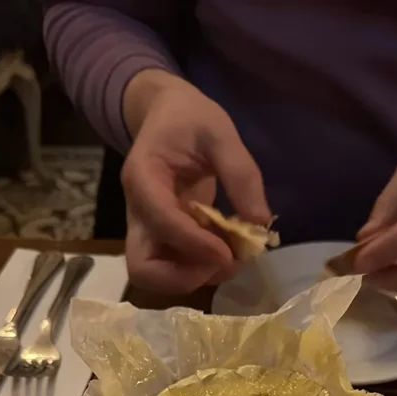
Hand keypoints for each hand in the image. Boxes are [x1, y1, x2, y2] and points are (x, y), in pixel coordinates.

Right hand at [121, 70, 269, 292]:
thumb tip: (260, 222)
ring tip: (232, 256)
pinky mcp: (160, 240)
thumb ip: (240, 172)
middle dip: (184, 277)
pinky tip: (226, 250)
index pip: (160, 221)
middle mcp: (136, 212)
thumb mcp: (219, 131)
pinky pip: (173, 270)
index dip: (194, 244)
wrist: (167, 117)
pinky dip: (200, 270)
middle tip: (224, 262)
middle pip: (142, 269)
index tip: (229, 253)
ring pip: (156, 277)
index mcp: (142, 177)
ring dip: (196, 277)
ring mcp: (146, 230)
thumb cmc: (189, 119)